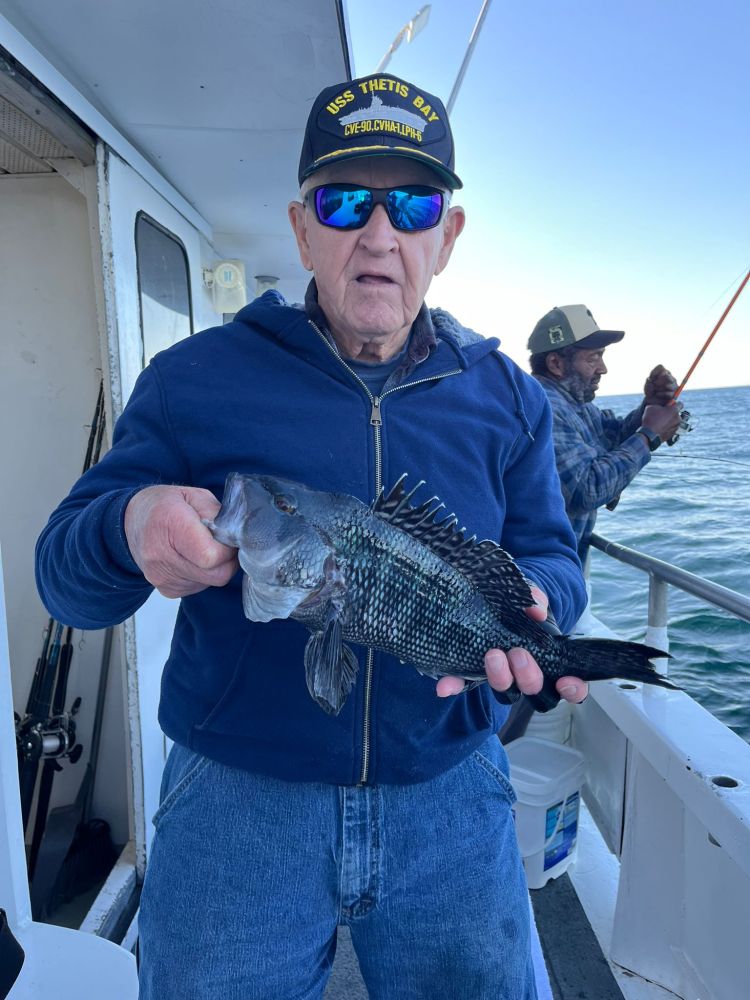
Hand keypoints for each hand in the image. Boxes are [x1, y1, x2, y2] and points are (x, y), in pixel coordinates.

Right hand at [124, 485, 238, 597]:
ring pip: (210, 583)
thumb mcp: (194, 496)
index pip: (212, 555)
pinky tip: (192, 559)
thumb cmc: (165, 506)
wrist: (129, 524)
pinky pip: (199, 587)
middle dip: (227, 560)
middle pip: (216, 574)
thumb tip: (237, 538)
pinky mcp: (166, 589)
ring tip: (202, 548)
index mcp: (170, 523)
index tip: (227, 536)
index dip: (228, 548)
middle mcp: (160, 554)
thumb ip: (219, 515)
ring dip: (215, 568)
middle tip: (221, 543)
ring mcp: (161, 576)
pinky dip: (203, 575)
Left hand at [436, 586, 588, 703]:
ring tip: (492, 654)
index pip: (570, 687)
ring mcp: (502, 677)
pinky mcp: (474, 673)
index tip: (565, 680)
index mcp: (550, 662)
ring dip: (500, 678)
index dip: (573, 689)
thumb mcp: (531, 597)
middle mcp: (527, 676)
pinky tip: (445, 686)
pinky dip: (456, 685)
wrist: (496, 599)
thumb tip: (536, 609)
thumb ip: (535, 599)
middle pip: (534, 692)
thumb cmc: (522, 605)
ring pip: (506, 693)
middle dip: (528, 676)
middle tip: (518, 653)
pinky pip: (466, 685)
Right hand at [641, 403, 681, 441]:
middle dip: (671, 413)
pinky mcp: (673, 434)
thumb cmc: (650, 420)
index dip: (674, 404)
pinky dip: (668, 428)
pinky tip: (660, 428)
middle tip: (662, 414)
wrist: (648, 435)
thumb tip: (661, 406)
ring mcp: (676, 427)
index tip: (669, 405)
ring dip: (670, 421)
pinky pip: (672, 429)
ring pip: (675, 422)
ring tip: (660, 422)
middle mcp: (678, 418)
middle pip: (677, 414)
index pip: (680, 404)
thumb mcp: (651, 407)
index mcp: (674, 410)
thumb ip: (659, 405)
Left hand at [643, 365, 677, 405]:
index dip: (654, 372)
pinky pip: (668, 393)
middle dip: (658, 381)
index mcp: (663, 372)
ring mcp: (674, 385)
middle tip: (654, 384)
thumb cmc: (650, 392)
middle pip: (666, 375)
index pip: (660, 367)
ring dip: (659, 388)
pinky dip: (661, 394)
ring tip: (655, 390)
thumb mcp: (647, 387)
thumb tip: (649, 379)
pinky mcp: (675, 393)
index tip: (651, 378)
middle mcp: (670, 377)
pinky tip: (657, 394)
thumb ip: (648, 383)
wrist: (653, 402)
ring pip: (668, 384)